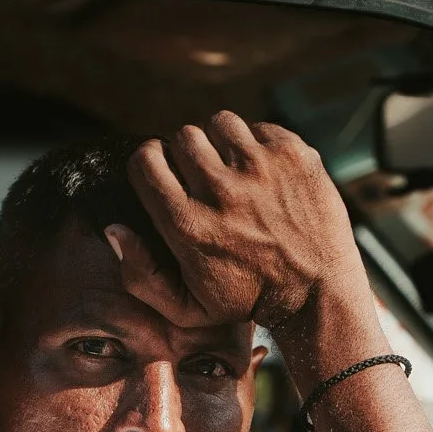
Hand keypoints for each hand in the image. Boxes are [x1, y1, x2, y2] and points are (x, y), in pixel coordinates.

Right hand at [113, 112, 362, 329]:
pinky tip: (264, 172)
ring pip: (219, 123)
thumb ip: (142, 275)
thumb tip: (114, 228)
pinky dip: (257, 144)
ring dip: (221, 142)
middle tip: (203, 175)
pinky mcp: (293, 155)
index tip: (162, 169)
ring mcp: (260, 169)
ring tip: (233, 167)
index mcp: (189, 225)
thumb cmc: (248, 301)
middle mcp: (221, 191)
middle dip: (187, 153)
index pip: (146, 160)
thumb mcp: (187, 308)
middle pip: (182, 136)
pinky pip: (259, 127)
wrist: (318, 293)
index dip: (150, 161)